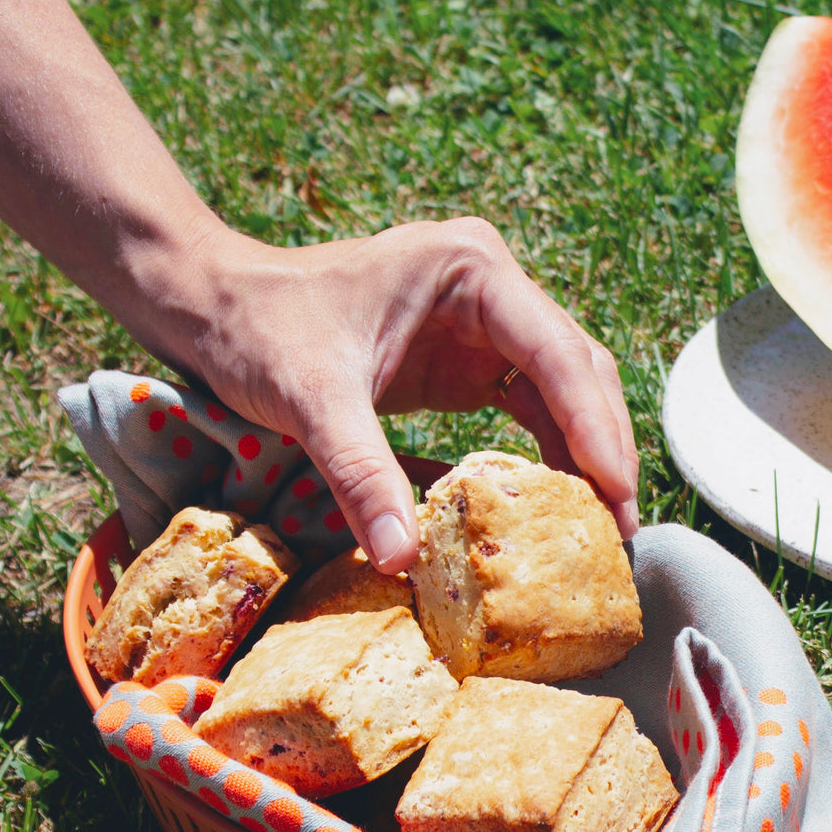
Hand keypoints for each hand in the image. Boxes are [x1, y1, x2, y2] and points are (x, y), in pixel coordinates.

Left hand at [174, 215, 640, 570]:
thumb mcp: (312, 400)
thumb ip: (361, 476)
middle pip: (577, 372)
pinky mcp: (468, 361)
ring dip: (582, 458)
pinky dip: (544, 458)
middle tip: (617, 529)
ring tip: (599, 531)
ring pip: (563, 393)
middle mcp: (491, 289)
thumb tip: (403, 560)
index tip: (614, 493)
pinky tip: (551, 508)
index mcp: (470, 271)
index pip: (556, 352)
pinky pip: (528, 411)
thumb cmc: (257, 330)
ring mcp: (484, 324)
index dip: (594, 426)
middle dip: (602, 449)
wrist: (214, 307)